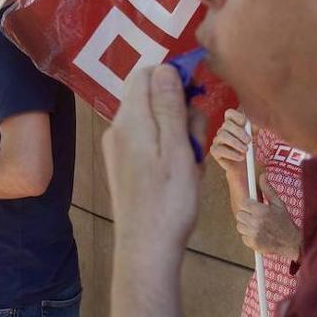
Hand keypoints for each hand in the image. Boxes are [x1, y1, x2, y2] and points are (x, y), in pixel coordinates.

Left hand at [103, 66, 206, 265]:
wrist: (147, 250)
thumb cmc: (168, 200)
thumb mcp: (177, 147)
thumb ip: (170, 105)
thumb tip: (165, 67)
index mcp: (130, 119)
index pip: (146, 73)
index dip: (174, 77)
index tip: (198, 97)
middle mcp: (118, 129)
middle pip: (153, 98)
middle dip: (182, 112)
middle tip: (197, 144)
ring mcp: (119, 149)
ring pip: (156, 123)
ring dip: (180, 136)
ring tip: (192, 166)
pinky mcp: (125, 166)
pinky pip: (151, 144)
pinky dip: (170, 152)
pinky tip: (183, 176)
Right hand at [210, 108, 252, 198]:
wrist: (244, 167)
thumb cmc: (248, 148)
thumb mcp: (254, 137)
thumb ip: (254, 129)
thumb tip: (256, 124)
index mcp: (231, 123)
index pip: (229, 113)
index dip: (237, 116)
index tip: (245, 123)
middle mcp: (222, 130)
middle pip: (227, 124)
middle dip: (239, 132)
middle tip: (248, 141)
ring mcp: (217, 140)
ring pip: (223, 136)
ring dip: (236, 143)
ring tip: (245, 150)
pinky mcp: (214, 151)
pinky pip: (220, 149)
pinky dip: (232, 154)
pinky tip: (240, 157)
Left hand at [236, 174, 300, 260]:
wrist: (291, 242)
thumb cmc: (285, 222)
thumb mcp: (278, 204)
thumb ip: (268, 190)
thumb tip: (262, 176)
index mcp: (262, 211)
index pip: (243, 203)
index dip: (247, 204)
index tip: (252, 206)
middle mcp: (256, 222)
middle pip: (239, 214)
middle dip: (246, 214)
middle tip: (255, 217)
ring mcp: (254, 234)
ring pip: (239, 226)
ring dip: (246, 225)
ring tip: (257, 226)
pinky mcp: (253, 243)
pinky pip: (243, 236)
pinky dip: (248, 236)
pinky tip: (258, 234)